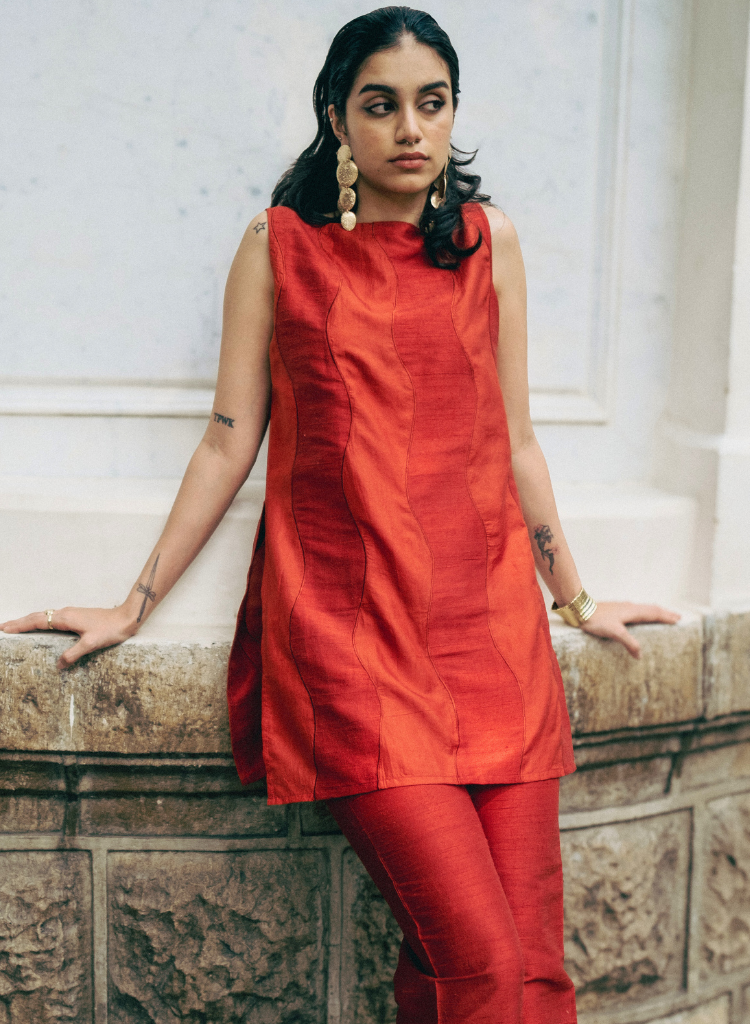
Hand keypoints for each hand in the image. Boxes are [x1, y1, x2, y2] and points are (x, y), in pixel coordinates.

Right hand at [0, 607, 137, 670]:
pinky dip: (41, 621)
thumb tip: (58, 664)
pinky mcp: (77, 617)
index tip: (5, 628)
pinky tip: (42, 627)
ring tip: (18, 627)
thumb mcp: (91, 644)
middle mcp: (66, 613)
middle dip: (20, 622)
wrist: (126, 618)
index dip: (20, 625)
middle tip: (4, 627)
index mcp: (65, 618)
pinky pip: (53, 618)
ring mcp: (71, 614)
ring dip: (30, 621)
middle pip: (37, 616)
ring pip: (45, 616)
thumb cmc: (111, 629)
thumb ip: (73, 654)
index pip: (37, 621)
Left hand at [579, 602, 680, 658]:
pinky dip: (644, 612)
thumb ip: (629, 643)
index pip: (654, 613)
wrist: (579, 609)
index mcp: (632, 611)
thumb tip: (640, 655)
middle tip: (676, 616)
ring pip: (643, 608)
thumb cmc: (596, 620)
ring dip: (655, 612)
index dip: (667, 616)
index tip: (678, 619)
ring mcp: (622, 607)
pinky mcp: (615, 609)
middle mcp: (629, 607)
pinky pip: (635, 610)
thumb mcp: (615, 632)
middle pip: (651, 609)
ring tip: (661, 616)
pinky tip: (638, 616)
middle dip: (664, 613)